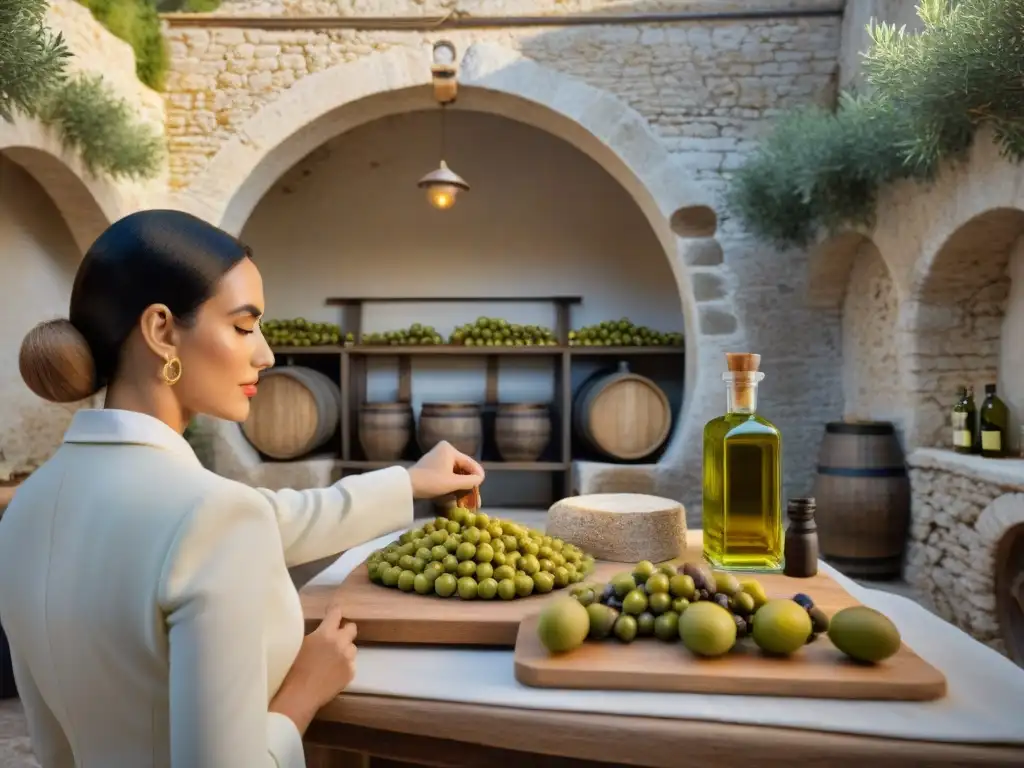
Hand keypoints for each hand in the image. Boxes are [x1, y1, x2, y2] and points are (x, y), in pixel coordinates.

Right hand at [270, 602, 356, 732]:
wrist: (299, 695)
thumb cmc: (293, 669)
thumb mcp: (300, 644)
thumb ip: (315, 635)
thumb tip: (321, 631)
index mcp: (326, 633)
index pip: (336, 613)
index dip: (334, 611)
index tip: (332, 611)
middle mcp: (341, 643)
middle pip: (352, 628)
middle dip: (345, 629)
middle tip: (336, 635)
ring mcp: (348, 659)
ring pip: (352, 647)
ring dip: (345, 649)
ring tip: (333, 658)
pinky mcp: (351, 673)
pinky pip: (351, 664)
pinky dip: (344, 665)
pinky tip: (333, 672)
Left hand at [407, 440, 484, 499]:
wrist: (407, 486)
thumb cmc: (431, 482)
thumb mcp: (452, 483)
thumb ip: (469, 481)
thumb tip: (480, 479)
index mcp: (449, 450)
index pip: (469, 462)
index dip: (477, 474)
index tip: (482, 484)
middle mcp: (444, 450)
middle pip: (462, 467)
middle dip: (469, 481)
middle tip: (476, 493)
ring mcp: (437, 457)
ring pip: (455, 471)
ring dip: (461, 483)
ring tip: (468, 496)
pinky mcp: (432, 465)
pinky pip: (447, 473)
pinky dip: (452, 482)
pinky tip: (457, 492)